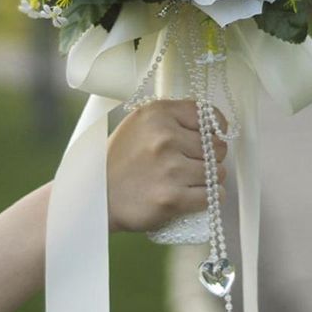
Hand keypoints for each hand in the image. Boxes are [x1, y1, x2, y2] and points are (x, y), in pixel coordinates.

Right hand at [107, 99, 227, 232]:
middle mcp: (165, 137)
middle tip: (196, 162)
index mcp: (158, 113)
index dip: (215, 127)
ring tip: (194, 180)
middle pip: (216, 145)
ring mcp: (170, 168)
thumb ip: (171, 117)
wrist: (95, 195)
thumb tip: (209, 123)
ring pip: (216, 172)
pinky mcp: (172, 198)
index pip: (206, 114)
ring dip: (211, 178)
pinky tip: (199, 195)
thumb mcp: (140, 123)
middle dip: (212, 156)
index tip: (214, 136)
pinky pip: (211, 195)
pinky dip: (210, 197)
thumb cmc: (120, 159)